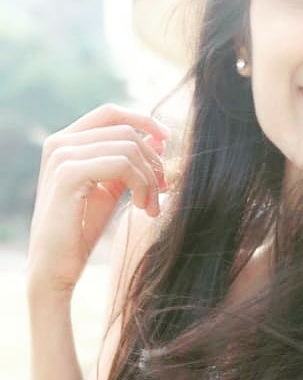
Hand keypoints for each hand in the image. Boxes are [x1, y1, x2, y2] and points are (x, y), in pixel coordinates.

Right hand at [27, 104, 170, 296]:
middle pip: (126, 132)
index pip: (111, 113)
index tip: (168, 139)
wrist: (56, 266)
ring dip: (149, 178)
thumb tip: (160, 136)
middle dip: (152, 161)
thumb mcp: (111, 188)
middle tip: (162, 190)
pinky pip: (122, 164)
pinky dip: (141, 184)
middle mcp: (59, 143)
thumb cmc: (83, 228)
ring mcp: (61, 156)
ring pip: (128, 147)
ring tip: (150, 206)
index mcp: (66, 141)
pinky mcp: (68, 174)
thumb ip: (130, 161)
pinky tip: (142, 207)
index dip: (144, 120)